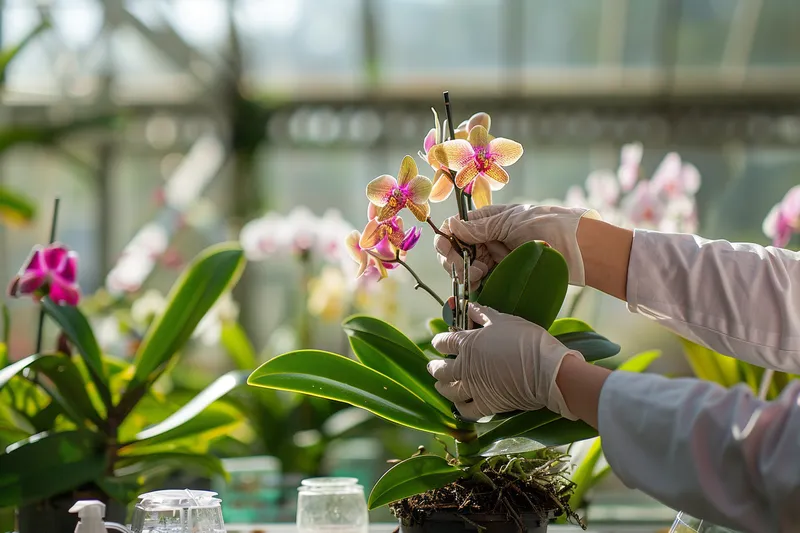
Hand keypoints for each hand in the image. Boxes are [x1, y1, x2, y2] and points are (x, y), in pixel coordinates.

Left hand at [426, 303, 583, 420]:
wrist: (546, 371)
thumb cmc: (526, 341)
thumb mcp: (504, 320)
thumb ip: (483, 314)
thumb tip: (469, 307)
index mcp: (467, 344)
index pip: (444, 342)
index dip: (439, 342)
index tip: (439, 342)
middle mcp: (465, 367)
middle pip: (441, 369)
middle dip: (435, 367)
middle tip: (432, 367)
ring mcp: (474, 388)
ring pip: (449, 391)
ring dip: (442, 388)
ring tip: (440, 386)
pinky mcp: (487, 405)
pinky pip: (467, 411)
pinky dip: (460, 408)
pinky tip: (459, 406)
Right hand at [434, 204, 599, 290]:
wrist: (576, 247)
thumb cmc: (547, 224)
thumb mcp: (510, 222)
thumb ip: (480, 227)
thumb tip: (451, 226)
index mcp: (485, 220)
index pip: (453, 230)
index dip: (445, 240)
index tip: (447, 249)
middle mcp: (485, 239)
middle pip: (453, 251)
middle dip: (454, 261)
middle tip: (469, 269)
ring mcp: (493, 258)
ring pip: (463, 269)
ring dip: (464, 274)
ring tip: (483, 276)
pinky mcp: (502, 276)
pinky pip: (479, 283)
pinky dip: (473, 287)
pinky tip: (479, 286)